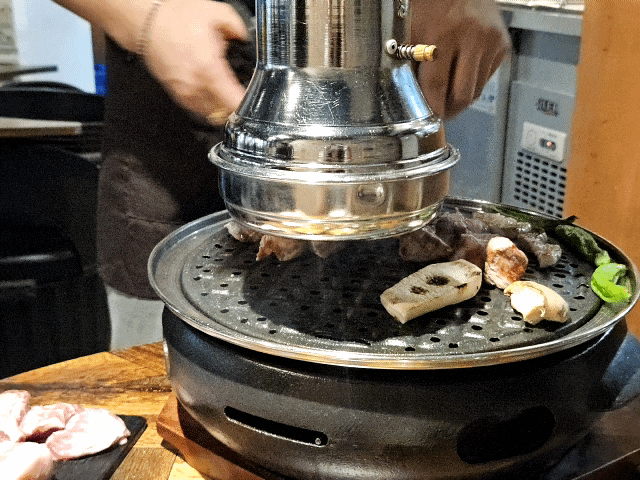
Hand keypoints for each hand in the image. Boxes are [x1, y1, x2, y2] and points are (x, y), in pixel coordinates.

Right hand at [143, 0, 248, 122]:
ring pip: (211, 114)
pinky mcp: (176, 95)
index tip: (255, 101)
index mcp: (209, 69)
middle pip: (224, 113)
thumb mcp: (216, 12)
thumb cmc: (175, 18)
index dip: (248, 105)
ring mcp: (184, 93)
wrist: (145, 22)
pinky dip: (208, 104)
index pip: (234, 103)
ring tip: (226, 91)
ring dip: (221, 107)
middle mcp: (196, 86)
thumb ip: (238, 28)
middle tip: (242, 93)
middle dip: (236, 105)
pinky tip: (211, 89)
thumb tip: (246, 37)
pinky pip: (198, 109)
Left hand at [411, 0, 510, 118]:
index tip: (429, 118)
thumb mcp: (413, 33)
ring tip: (449, 93)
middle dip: (450, 109)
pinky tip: (463, 71)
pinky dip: (474, 80)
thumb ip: (414, 66)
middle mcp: (473, 38)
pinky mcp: (503, 44)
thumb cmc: (430, 5)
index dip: (433, 108)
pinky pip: (487, 77)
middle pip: (463, 94)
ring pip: (477, 89)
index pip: (437, 86)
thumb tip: (416, 101)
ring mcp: (491, 41)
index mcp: (444, 36)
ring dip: (462, 96)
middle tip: (440, 112)